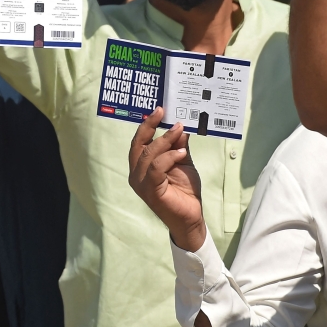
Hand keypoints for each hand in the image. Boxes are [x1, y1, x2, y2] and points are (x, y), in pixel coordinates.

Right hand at [128, 108, 205, 251]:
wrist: (190, 217)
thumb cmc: (184, 191)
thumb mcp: (183, 161)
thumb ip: (179, 145)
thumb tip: (179, 127)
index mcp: (141, 166)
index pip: (139, 141)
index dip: (147, 124)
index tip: (159, 109)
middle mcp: (136, 174)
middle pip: (139, 145)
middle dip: (151, 127)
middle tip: (165, 114)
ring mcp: (141, 184)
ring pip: (148, 154)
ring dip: (165, 141)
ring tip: (179, 131)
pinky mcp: (151, 191)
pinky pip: (156, 168)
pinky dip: (168, 157)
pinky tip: (181, 153)